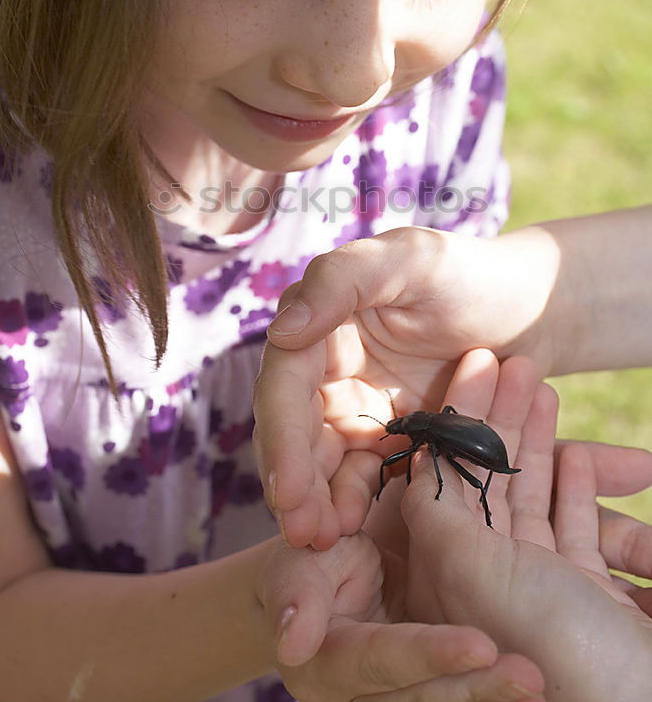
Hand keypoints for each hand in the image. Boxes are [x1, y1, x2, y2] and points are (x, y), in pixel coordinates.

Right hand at [254, 226, 558, 547]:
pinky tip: (355, 531)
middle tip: (305, 535)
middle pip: (294, 431)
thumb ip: (342, 280)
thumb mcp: (410, 259)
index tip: (289, 491)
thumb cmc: (469, 273)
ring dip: (317, 502)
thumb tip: (282, 331)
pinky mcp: (386, 436)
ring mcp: (355, 405)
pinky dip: (354, 501)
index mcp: (320, 325)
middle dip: (294, 484)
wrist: (528, 308)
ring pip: (321, 461)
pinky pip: (362, 474)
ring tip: (328, 541)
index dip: (282, 439)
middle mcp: (325, 367)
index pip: (284, 386)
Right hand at [257, 531, 545, 701]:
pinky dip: (486, 691)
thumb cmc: (309, 560)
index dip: (431, 653)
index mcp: (328, 662)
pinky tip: (528, 690)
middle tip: (529, 675)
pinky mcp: (414, 689)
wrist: (313, 585)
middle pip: (424, 696)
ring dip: (491, 694)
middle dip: (476, 688)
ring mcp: (389, 696)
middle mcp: (360, 694)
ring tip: (536, 681)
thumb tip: (294, 638)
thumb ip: (300, 594)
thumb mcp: (298, 565)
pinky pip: (449, 695)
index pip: (385, 659)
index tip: (481, 645)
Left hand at [401, 367, 651, 701]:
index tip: (474, 364)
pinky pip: (572, 529)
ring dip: (540, 443)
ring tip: (544, 388)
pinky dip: (573, 488)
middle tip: (516, 360)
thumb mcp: (472, 573)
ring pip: (531, 496)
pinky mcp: (586, 599)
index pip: (444, 476)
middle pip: (487, 480)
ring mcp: (537, 591)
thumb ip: (435, 516)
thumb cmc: (550, 645)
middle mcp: (485, 583)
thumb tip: (418, 464)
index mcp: (446, 577)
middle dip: (500, 418)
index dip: (458, 418)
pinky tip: (574, 454)